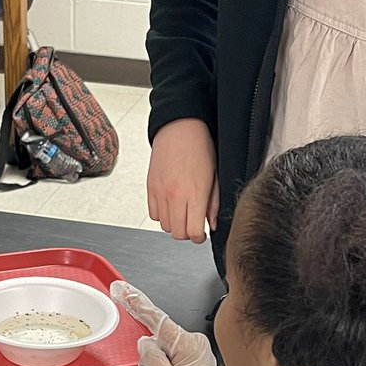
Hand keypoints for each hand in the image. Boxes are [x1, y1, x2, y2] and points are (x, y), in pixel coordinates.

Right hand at [111, 281, 241, 365]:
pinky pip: (171, 359)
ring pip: (163, 351)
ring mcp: (196, 351)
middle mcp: (194, 342)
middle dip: (151, 358)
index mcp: (186, 343)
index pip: (156, 317)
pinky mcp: (195, 361)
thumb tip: (145, 343)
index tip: (123, 290)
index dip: (136, 303)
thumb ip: (148, 356)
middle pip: (158, 339)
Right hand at [147, 118, 218, 243]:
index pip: (193, 232)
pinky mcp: (150, 188)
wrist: (179, 127)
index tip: (202, 234)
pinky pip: (153, 214)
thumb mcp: (214, 176)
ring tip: (183, 213)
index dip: (199, 237)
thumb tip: (212, 224)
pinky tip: (171, 206)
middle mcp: (175, 195)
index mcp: (195, 193)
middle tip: (193, 225)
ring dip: (174, 224)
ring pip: (164, 226)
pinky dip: (162, 215)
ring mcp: (161, 192)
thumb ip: (214, 203)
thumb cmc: (200, 147)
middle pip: (177, 233)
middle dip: (187, 233)